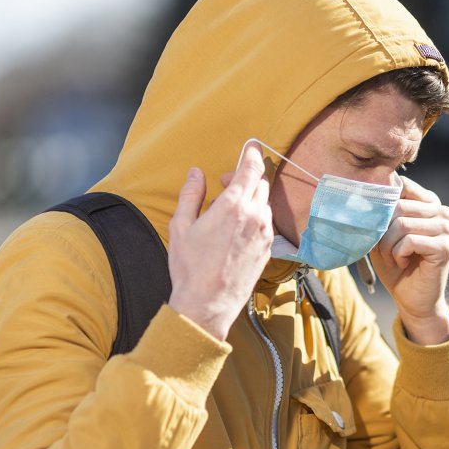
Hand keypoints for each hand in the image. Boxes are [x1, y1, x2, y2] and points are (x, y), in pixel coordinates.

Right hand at [167, 142, 273, 339]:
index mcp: (232, 206)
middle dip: (245, 177)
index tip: (252, 143)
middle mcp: (254, 217)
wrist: (208, 304)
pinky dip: (255, 218)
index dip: (252, 152)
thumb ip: (191, 194)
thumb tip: (196, 173)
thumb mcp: (181, 226)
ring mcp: (264, 234)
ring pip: (264, 204)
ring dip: (250, 199)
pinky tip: (236, 230)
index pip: (251, 168)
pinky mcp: (268, 250)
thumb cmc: (190, 267)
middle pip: (260, 183)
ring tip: (228, 212)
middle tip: (224, 184)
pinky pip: (266, 224)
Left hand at [370, 176, 448, 344]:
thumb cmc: (396, 265)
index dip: (382, 204)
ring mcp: (447, 229)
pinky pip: (410, 241)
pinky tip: (401, 263)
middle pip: (399, 205)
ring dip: (388, 245)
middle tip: (381, 249)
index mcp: (430, 203)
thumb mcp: (384, 233)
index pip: (403, 186)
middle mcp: (443, 212)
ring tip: (391, 258)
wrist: (411, 300)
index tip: (374, 225)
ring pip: (402, 224)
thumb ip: (382, 212)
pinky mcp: (444, 247)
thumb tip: (365, 193)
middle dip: (382, 230)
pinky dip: (397, 254)